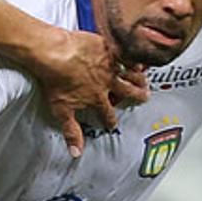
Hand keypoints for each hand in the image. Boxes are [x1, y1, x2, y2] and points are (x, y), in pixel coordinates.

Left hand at [35, 29, 149, 157]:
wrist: (55, 53)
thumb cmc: (56, 80)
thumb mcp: (61, 110)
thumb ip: (71, 132)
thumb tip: (76, 153)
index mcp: (96, 99)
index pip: (107, 114)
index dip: (111, 120)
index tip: (113, 123)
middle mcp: (107, 83)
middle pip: (127, 92)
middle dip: (137, 96)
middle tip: (144, 98)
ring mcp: (110, 65)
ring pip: (131, 73)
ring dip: (139, 78)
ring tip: (145, 81)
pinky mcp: (109, 47)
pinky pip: (126, 53)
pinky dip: (134, 57)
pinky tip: (138, 57)